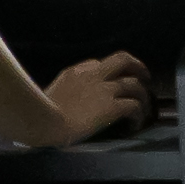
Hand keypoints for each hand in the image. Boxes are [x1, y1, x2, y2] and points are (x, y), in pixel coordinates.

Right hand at [38, 54, 154, 143]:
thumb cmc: (39, 113)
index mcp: (75, 72)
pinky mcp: (112, 106)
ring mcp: (104, 90)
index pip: (97, 63)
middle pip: (123, 59)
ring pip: (134, 84)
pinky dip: (138, 114)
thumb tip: (60, 102)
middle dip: (137, 65)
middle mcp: (93, 75)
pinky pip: (134, 106)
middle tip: (144, 76)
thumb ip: (60, 93)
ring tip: (145, 105)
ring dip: (143, 95)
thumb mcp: (47, 93)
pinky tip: (136, 124)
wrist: (44, 121)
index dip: (109, 71)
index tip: (111, 79)